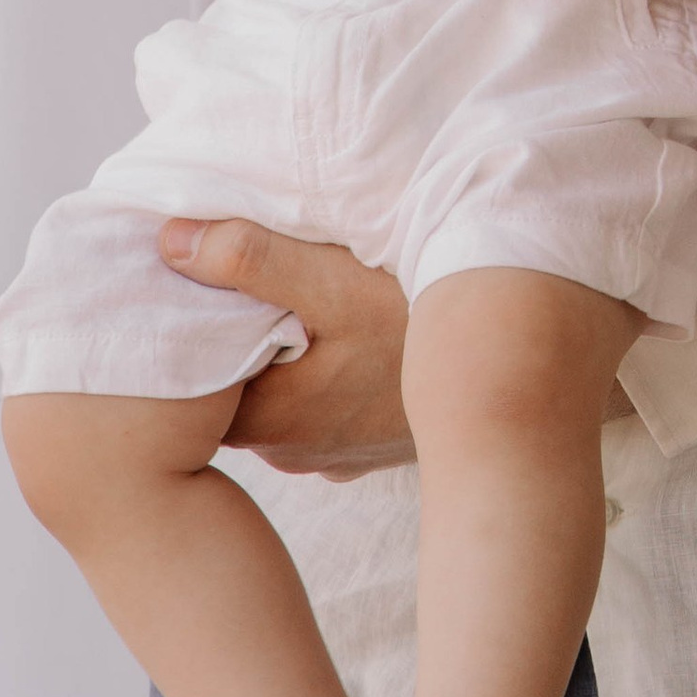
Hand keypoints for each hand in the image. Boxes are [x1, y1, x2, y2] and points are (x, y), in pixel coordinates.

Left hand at [163, 223, 639, 466]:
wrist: (529, 376)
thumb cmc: (431, 327)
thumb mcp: (337, 281)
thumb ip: (250, 260)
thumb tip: (167, 240)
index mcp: (272, 418)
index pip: (189, 383)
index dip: (180, 331)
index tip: (178, 282)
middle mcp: (296, 452)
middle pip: (230, 391)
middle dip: (226, 340)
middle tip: (223, 280)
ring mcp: (335, 455)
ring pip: (276, 398)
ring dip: (274, 357)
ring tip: (279, 301)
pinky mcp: (368, 445)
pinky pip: (318, 406)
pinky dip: (314, 372)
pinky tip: (333, 334)